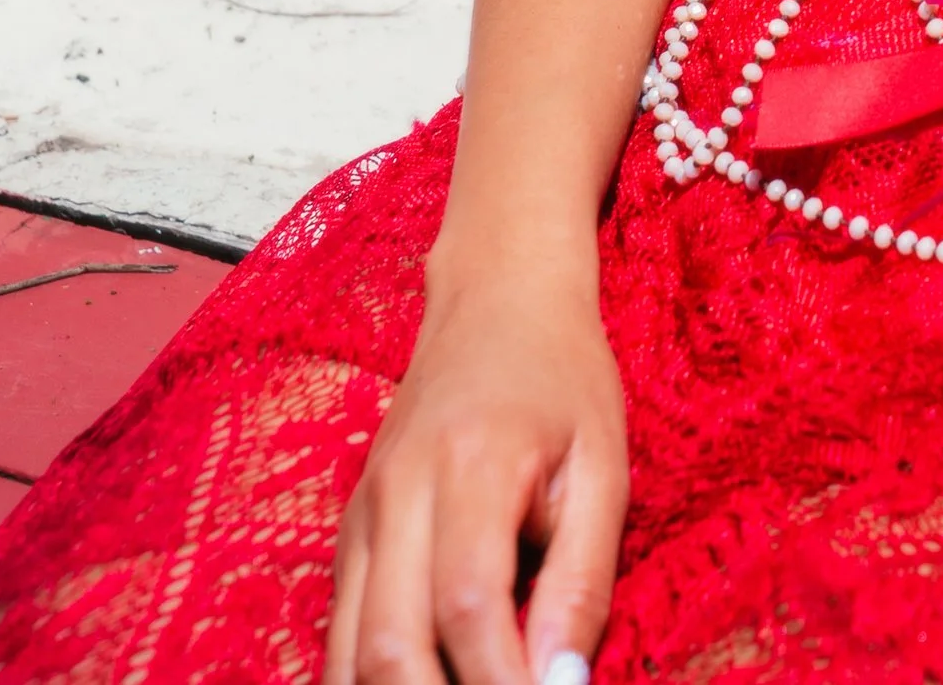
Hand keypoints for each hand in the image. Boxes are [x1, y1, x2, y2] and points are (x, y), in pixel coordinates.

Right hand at [324, 268, 626, 684]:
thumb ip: (583, 580)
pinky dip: (367, 679)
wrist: (496, 296)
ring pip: (347, 652)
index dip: (502, 682)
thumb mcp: (603, 467)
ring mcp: (362, 513)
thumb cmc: (562, 379)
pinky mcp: (349, 533)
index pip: (468, 606)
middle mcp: (398, 491)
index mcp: (471, 463)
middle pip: (389, 645)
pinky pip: (340, 632)